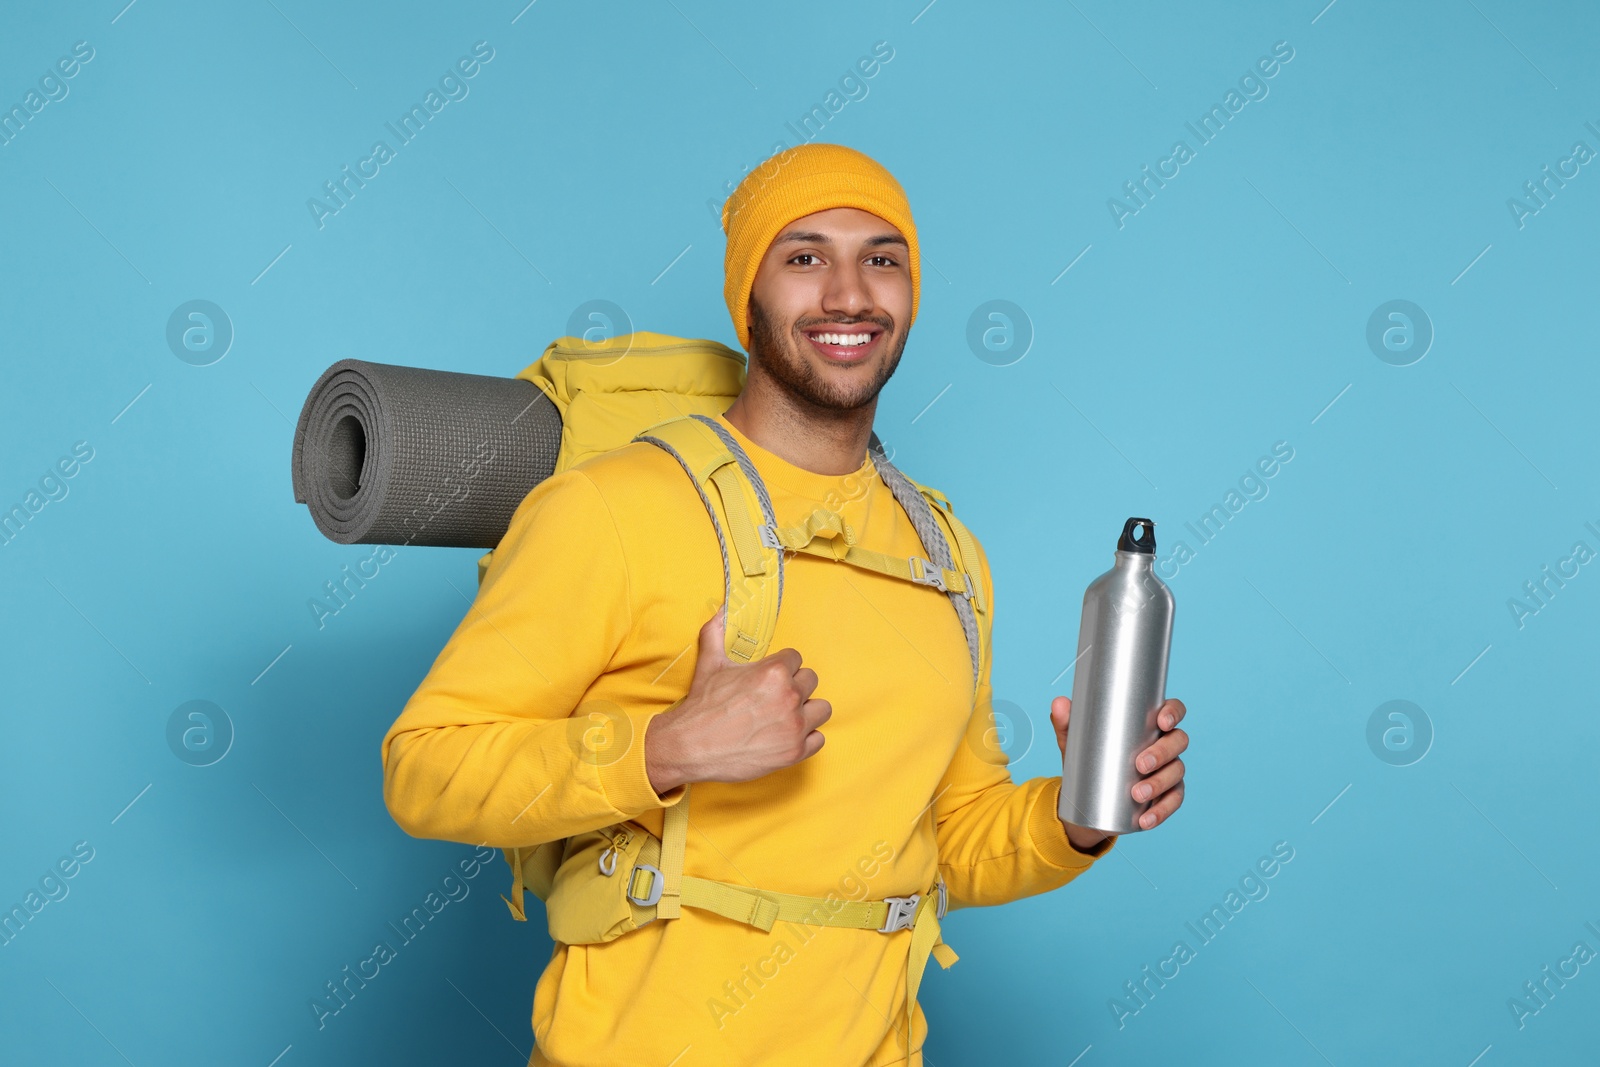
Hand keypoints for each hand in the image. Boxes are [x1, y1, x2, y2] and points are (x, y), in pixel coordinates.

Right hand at [644, 607, 831, 793]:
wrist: (690, 746)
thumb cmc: (702, 706)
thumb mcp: (710, 663)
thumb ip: (718, 631)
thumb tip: (722, 609)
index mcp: (773, 671)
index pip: (796, 658)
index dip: (781, 667)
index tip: (770, 677)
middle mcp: (789, 696)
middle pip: (811, 680)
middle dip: (795, 686)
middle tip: (775, 696)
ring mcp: (794, 726)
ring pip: (821, 708)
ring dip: (807, 710)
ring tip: (787, 715)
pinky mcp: (795, 751)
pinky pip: (819, 738)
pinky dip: (806, 738)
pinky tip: (788, 735)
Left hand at [1050, 696, 1187, 842]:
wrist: (1087, 798)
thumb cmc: (1089, 756)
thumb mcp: (1075, 741)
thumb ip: (1067, 722)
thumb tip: (1058, 703)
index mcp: (1148, 723)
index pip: (1173, 711)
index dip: (1173, 712)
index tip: (1161, 721)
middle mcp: (1164, 744)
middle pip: (1178, 741)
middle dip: (1162, 752)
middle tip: (1139, 765)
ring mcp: (1169, 770)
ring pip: (1176, 771)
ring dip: (1160, 783)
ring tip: (1137, 794)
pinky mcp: (1167, 795)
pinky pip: (1172, 801)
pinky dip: (1162, 811)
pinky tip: (1146, 819)